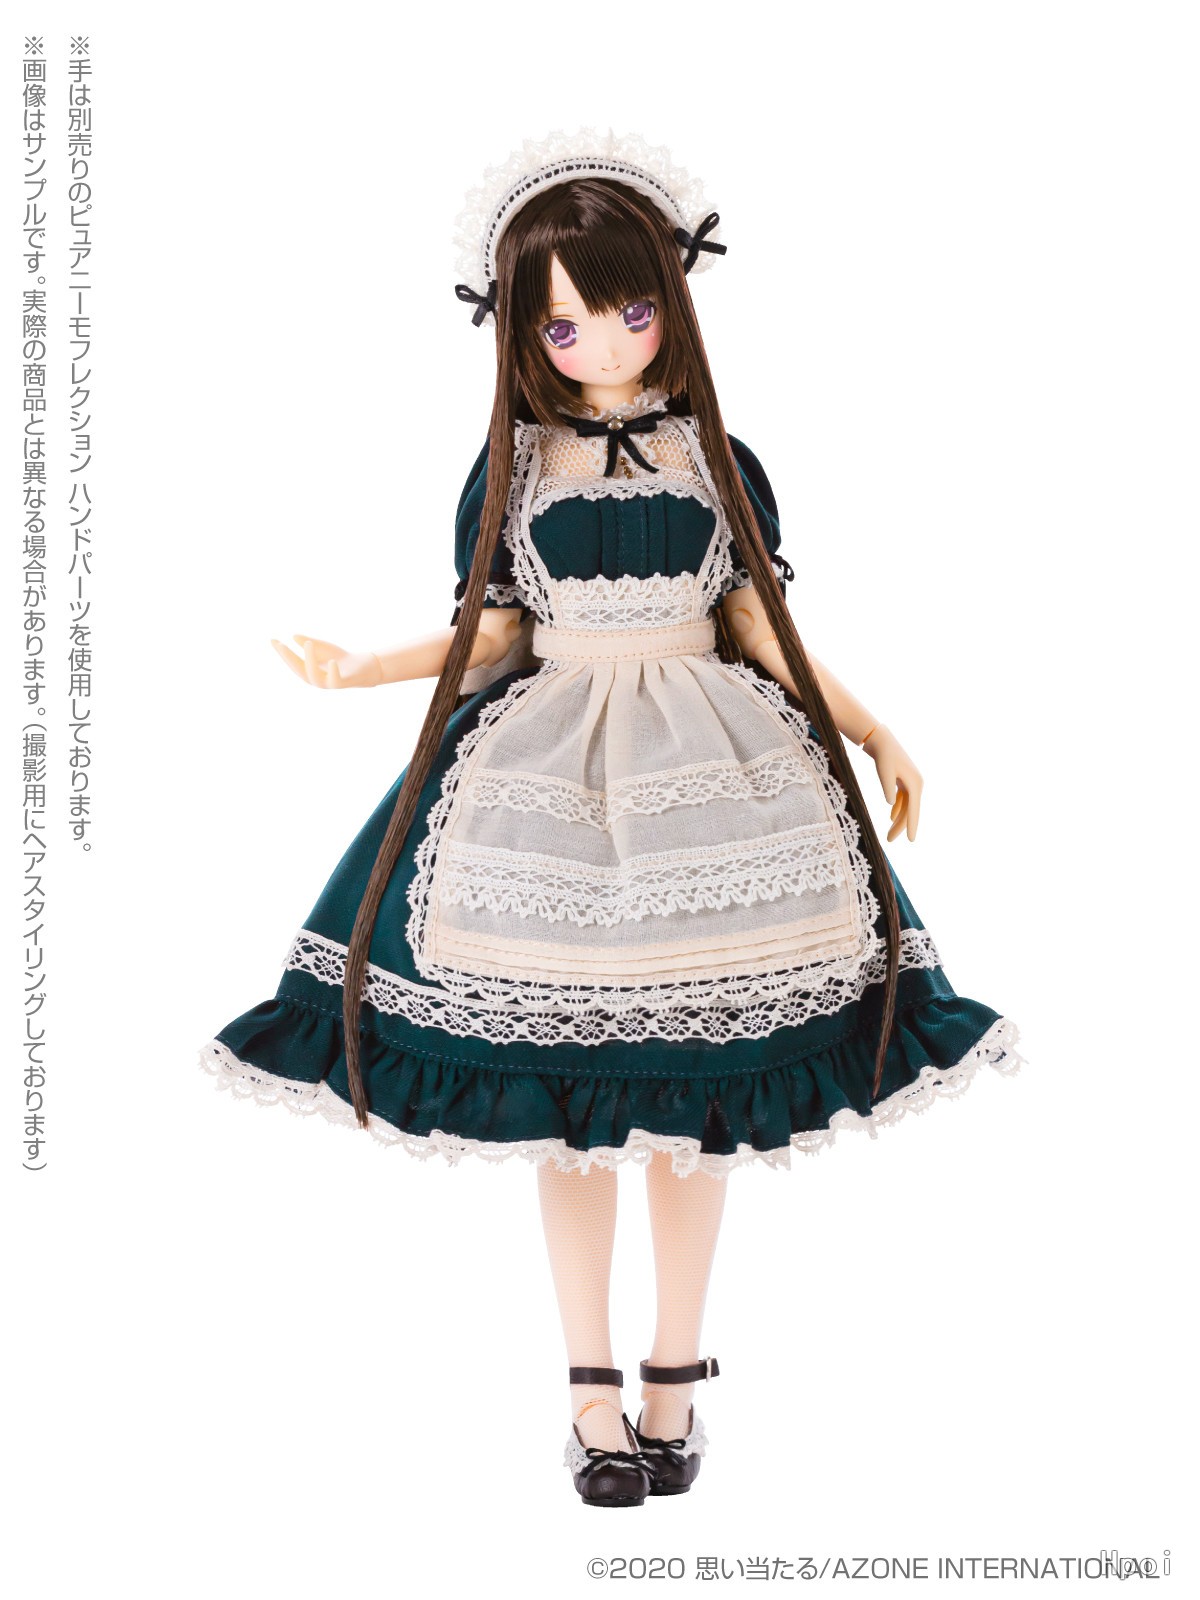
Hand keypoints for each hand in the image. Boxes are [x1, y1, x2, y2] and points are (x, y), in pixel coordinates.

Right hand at [270, 633, 383, 688]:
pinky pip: (335, 679)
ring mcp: (328, 682)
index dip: (282, 652)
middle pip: (298, 669)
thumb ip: (309, 643)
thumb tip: (294, 636)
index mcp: (308, 671)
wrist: (362, 667)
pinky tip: (331, 661)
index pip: (292, 661)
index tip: (272, 640)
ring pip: (313, 675)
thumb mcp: (323, 647)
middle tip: (281, 644)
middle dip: (288, 657)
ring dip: (310, 660)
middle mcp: (315, 679)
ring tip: (308, 644)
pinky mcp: (341, 683)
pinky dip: (333, 671)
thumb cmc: (340, 658)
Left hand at [862, 725, 922, 841]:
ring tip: (889, 835)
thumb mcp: (883, 772)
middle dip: (900, 827)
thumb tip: (892, 804)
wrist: (882, 741)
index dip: (912, 826)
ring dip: (898, 820)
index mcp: (915, 783)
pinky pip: (903, 799)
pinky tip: (891, 817)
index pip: (914, 809)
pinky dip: (897, 809)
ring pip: (906, 807)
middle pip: (909, 811)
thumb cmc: (883, 756)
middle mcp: (916, 784)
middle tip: (889, 841)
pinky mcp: (904, 781)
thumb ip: (888, 788)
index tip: (911, 841)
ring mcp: (911, 783)